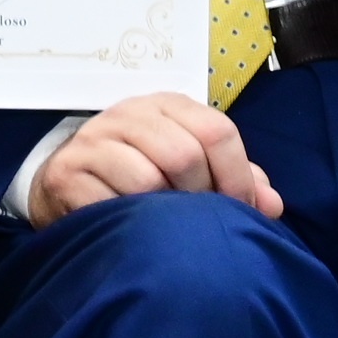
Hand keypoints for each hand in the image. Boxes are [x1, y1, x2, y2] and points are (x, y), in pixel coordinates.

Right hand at [28, 92, 282, 227]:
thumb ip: (234, 179)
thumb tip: (272, 204)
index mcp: (166, 105)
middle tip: (199, 225)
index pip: (217, 130)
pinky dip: (127, 224)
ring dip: (164, 215)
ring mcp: (93, 141)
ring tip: (166, 230)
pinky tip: (131, 232)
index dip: (237, 177)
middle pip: (184, 154)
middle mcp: (128, 113)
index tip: (241, 210)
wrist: (65, 182)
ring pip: (147, 179)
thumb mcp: (187, 165)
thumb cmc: (138, 174)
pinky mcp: (67, 173)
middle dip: (201, 199)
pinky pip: (108, 203)